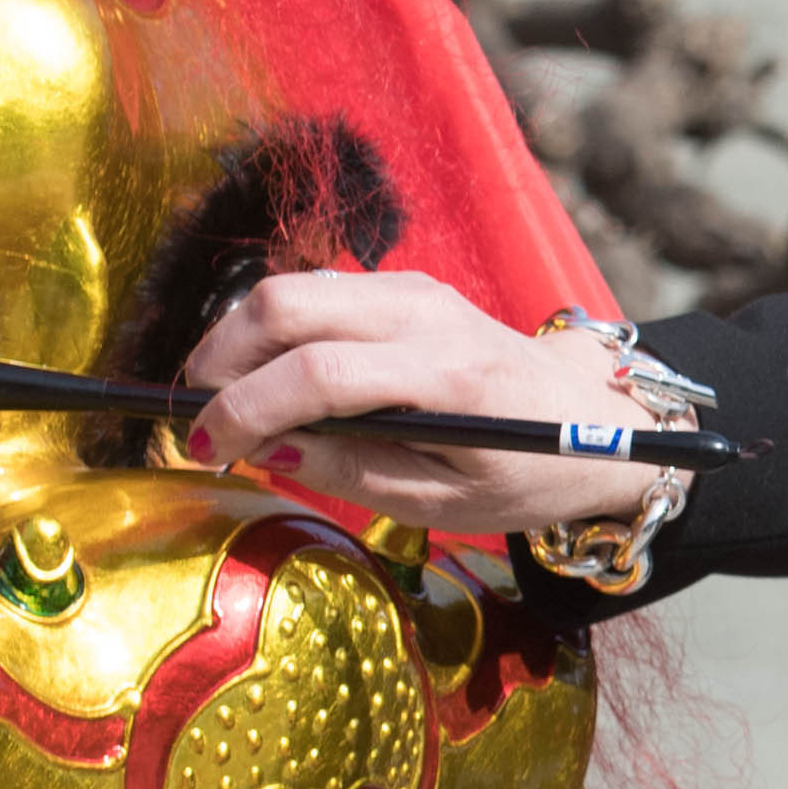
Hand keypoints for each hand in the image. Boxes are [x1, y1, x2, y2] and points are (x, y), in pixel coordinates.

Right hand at [179, 271, 673, 531]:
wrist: (594, 417)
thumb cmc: (528, 471)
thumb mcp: (445, 502)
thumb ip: (353, 472)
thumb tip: (266, 447)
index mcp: (445, 377)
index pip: (316, 374)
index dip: (243, 409)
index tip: (201, 447)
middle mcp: (426, 314)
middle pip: (286, 304)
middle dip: (219, 358)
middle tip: (193, 417)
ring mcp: (415, 289)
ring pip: (292, 287)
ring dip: (237, 338)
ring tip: (218, 400)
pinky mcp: (406, 286)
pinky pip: (318, 293)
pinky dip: (273, 330)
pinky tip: (265, 378)